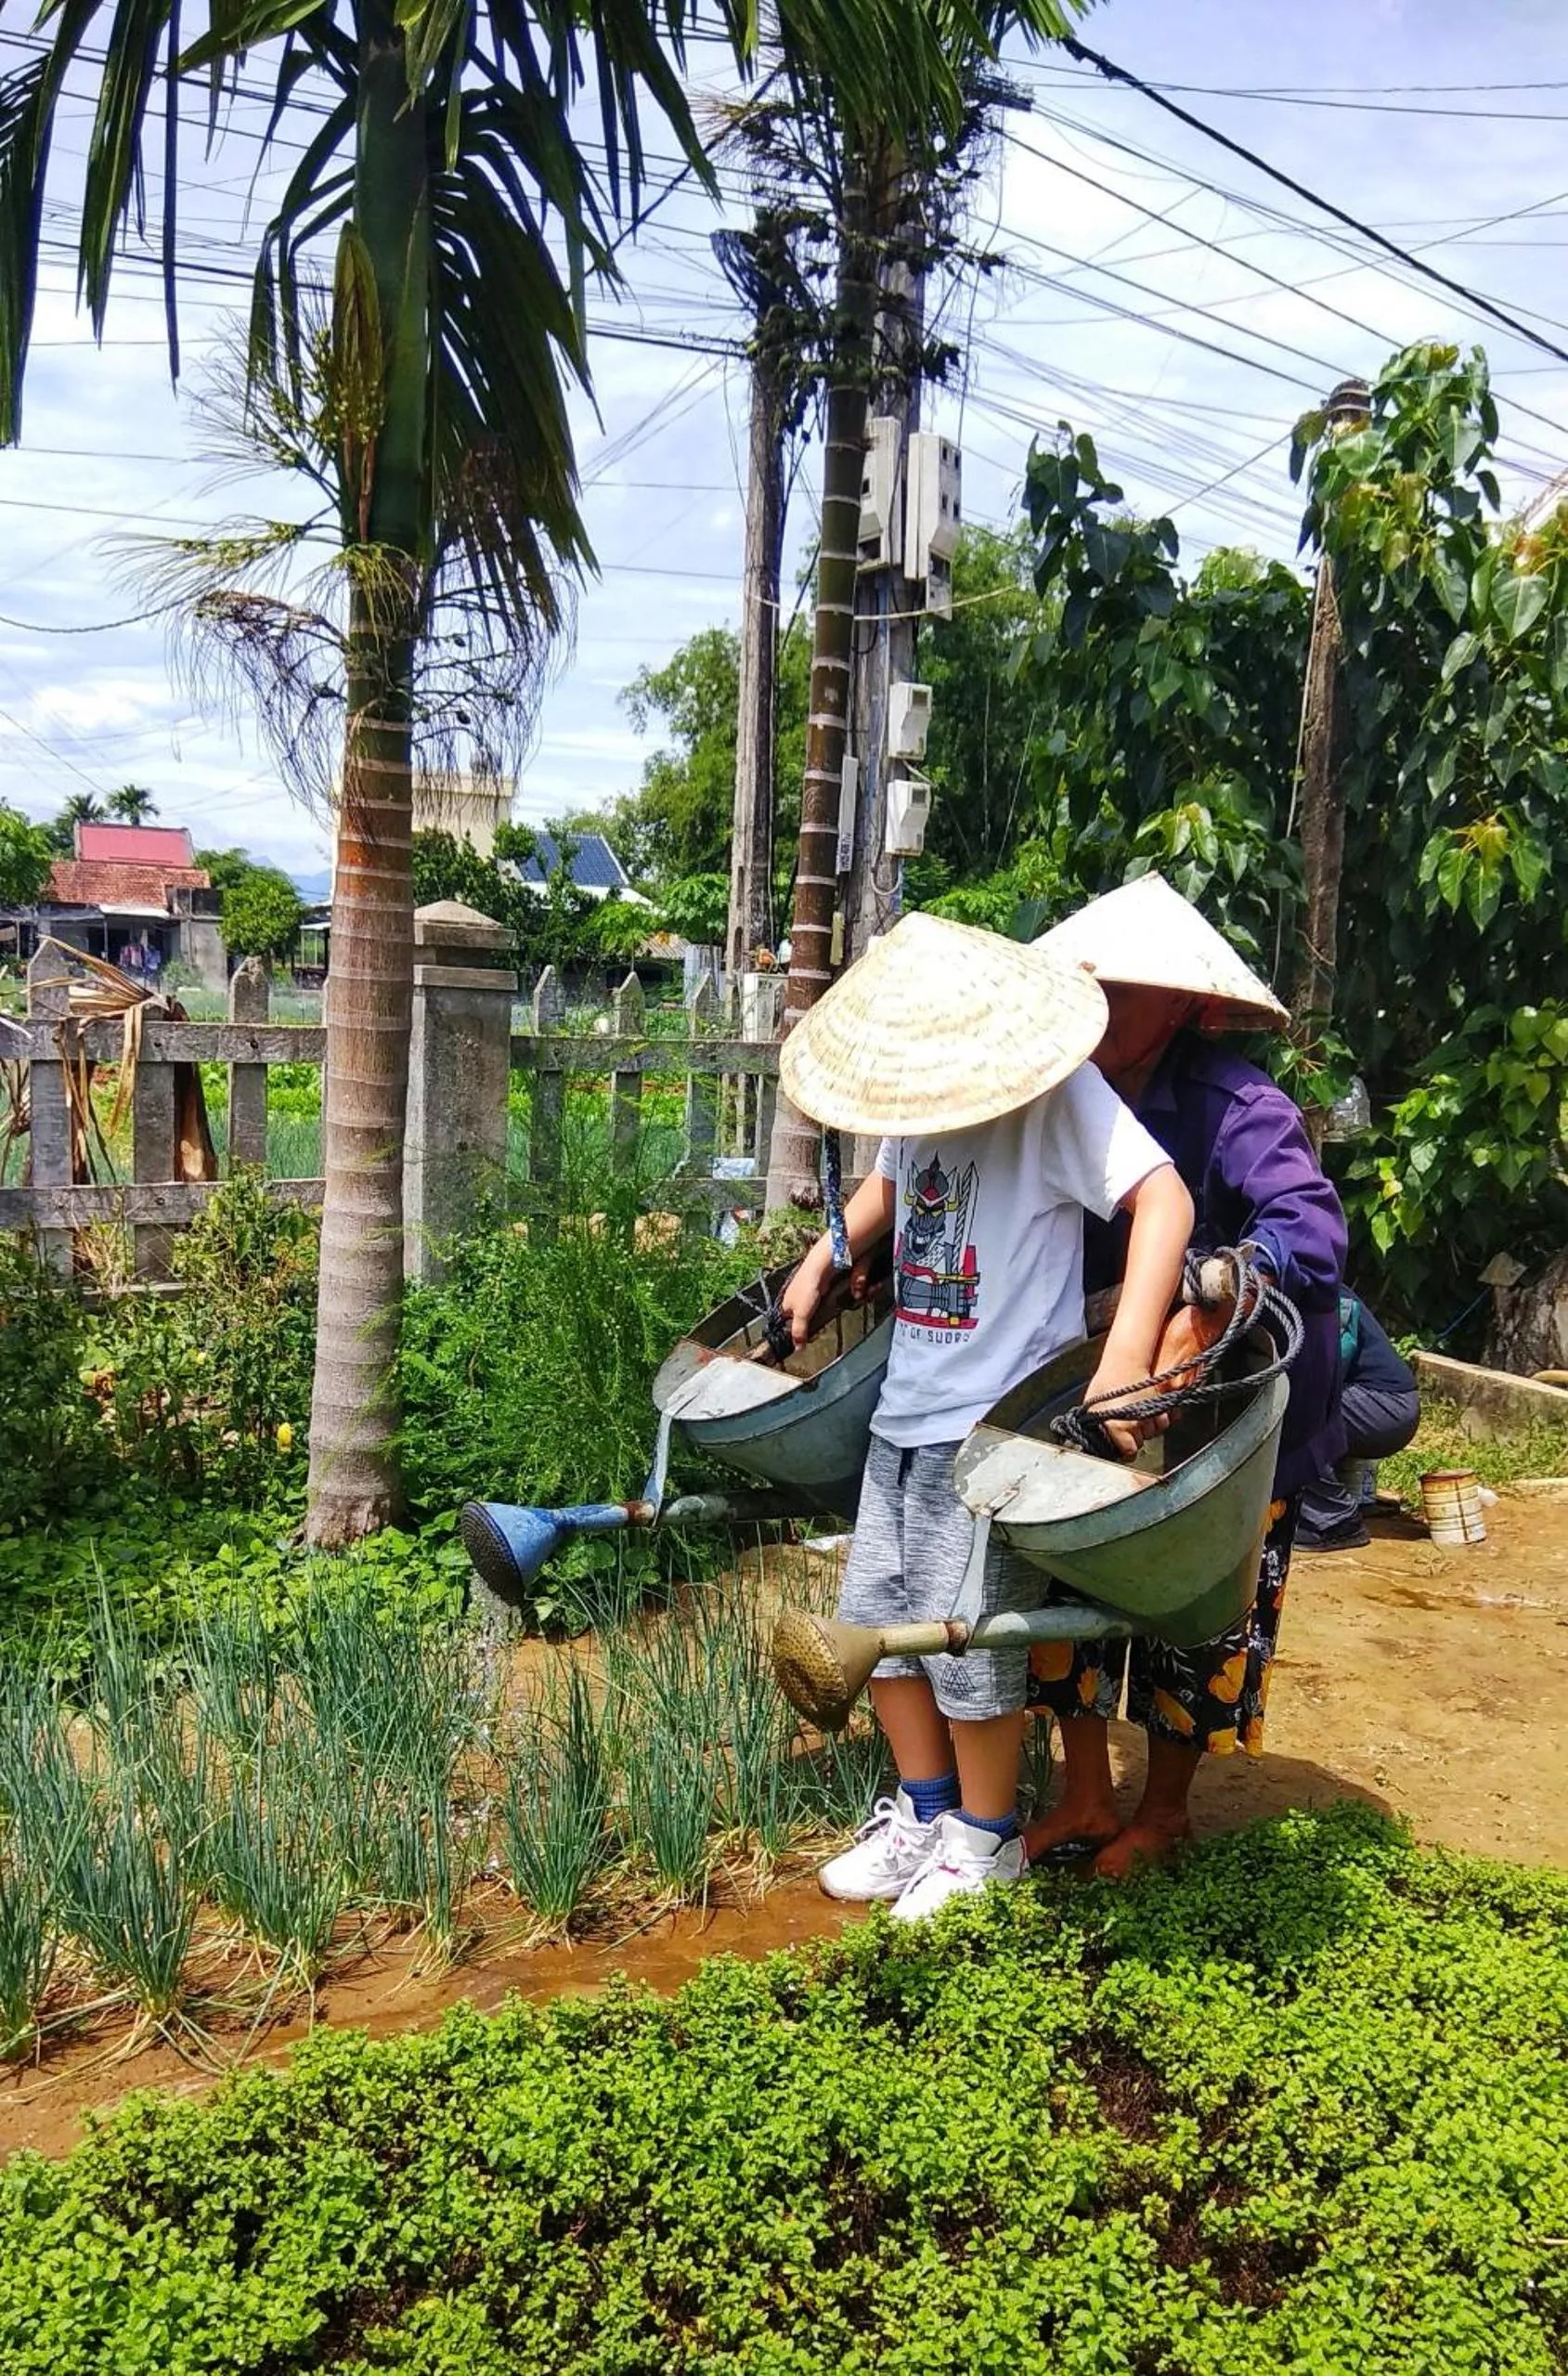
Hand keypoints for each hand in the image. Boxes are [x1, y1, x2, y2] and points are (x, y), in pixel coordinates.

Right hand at [778, 1254, 828, 1351]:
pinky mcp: (815, 1290)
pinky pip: (817, 1305)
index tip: (803, 1342)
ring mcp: (804, 1295)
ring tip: (821, 1320)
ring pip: (808, 1313)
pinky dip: (821, 1309)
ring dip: (815, 1318)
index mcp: (784, 1306)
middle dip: (806, 1326)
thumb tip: (797, 1348)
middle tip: (815, 1332)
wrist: (819, 1268)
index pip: (785, 1325)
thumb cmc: (807, 1288)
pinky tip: (825, 1309)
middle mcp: (792, 1300)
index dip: (794, 1334)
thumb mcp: (801, 1315)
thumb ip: (798, 1332)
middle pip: (798, 1320)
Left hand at [1083, 1346, 1168, 1461]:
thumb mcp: (1093, 1407)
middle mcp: (1135, 1424)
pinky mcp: (1161, 1406)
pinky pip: (1163, 1421)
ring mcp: (1150, 1416)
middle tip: (1127, 1422)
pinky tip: (1148, 1408)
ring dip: (1147, 1426)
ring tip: (1136, 1412)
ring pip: (1154, 1432)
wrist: (1125, 1364)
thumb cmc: (1106, 1383)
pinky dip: (1158, 1417)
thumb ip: (1097, 1426)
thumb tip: (1097, 1439)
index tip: (1122, 1441)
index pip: (1129, 1451)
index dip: (1125, 1446)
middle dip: (1135, 1435)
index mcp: (1118, 1427)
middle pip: (1141, 1442)